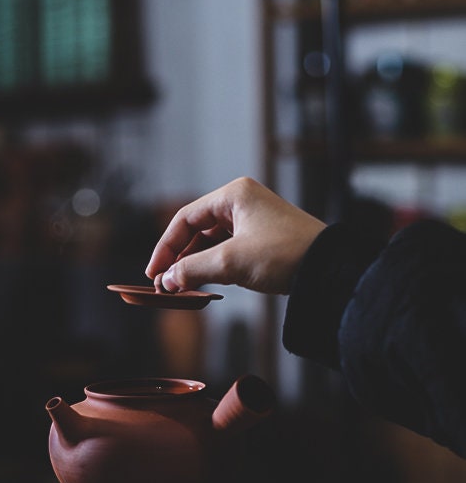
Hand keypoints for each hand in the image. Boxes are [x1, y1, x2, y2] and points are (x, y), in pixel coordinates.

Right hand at [145, 177, 325, 294]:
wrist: (328, 268)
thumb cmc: (283, 255)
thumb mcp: (230, 262)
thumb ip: (192, 269)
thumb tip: (167, 280)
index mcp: (233, 195)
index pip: (185, 218)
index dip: (165, 247)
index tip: (154, 273)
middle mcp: (242, 202)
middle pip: (196, 230)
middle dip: (178, 258)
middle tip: (165, 285)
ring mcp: (253, 220)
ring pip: (210, 242)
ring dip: (194, 265)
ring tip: (181, 288)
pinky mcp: (261, 239)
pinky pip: (226, 250)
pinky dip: (212, 267)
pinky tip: (203, 283)